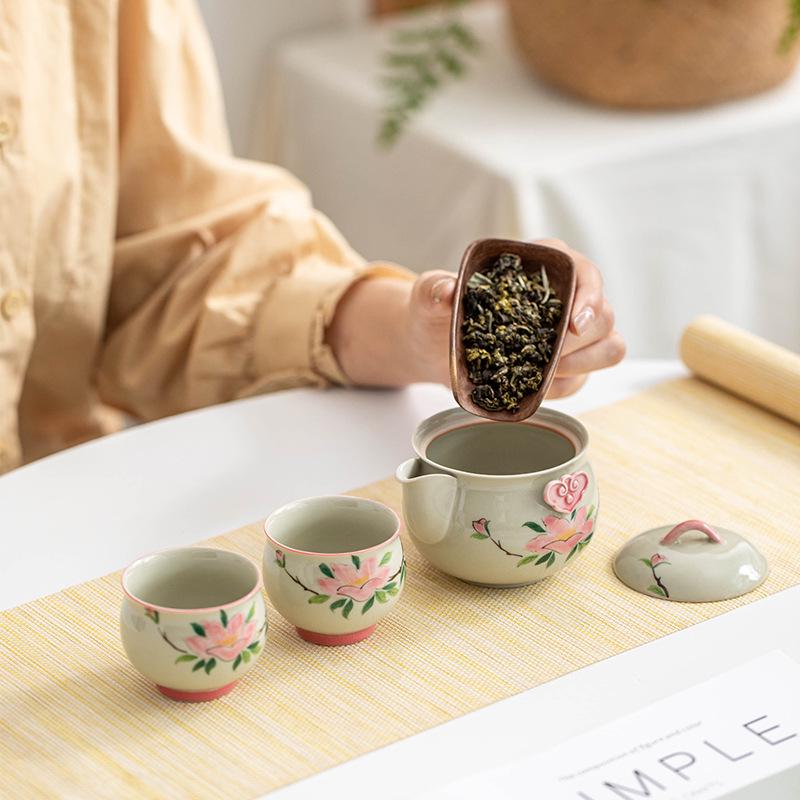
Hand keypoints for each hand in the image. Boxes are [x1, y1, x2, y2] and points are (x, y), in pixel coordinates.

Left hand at [327, 240, 623, 393]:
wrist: (435, 347)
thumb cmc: (438, 312)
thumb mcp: (429, 296)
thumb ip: (435, 289)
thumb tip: (447, 291)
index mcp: (543, 266)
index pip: (583, 271)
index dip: (588, 294)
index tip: (572, 322)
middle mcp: (567, 296)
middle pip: (602, 314)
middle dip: (581, 340)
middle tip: (549, 357)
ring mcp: (573, 333)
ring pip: (610, 345)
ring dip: (584, 363)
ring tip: (544, 373)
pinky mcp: (569, 364)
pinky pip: (585, 378)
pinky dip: (565, 386)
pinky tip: (533, 386)